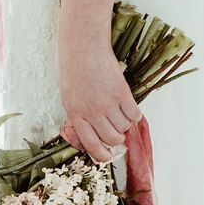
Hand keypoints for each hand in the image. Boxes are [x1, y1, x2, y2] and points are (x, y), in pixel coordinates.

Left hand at [58, 38, 141, 161]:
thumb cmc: (72, 70)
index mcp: (76, 115)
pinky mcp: (121, 92)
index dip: (101, 155)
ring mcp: (107, 103)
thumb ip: (80, 114)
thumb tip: (94, 131)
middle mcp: (92, 112)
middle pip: (111, 138)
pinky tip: (132, 111)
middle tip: (118, 135)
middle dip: (117, 140)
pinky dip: (135, 115)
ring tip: (121, 117)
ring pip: (124, 127)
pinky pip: (134, 113)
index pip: (90, 144)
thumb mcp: (69, 97)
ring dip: (125, 126)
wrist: (82, 47)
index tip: (108, 157)